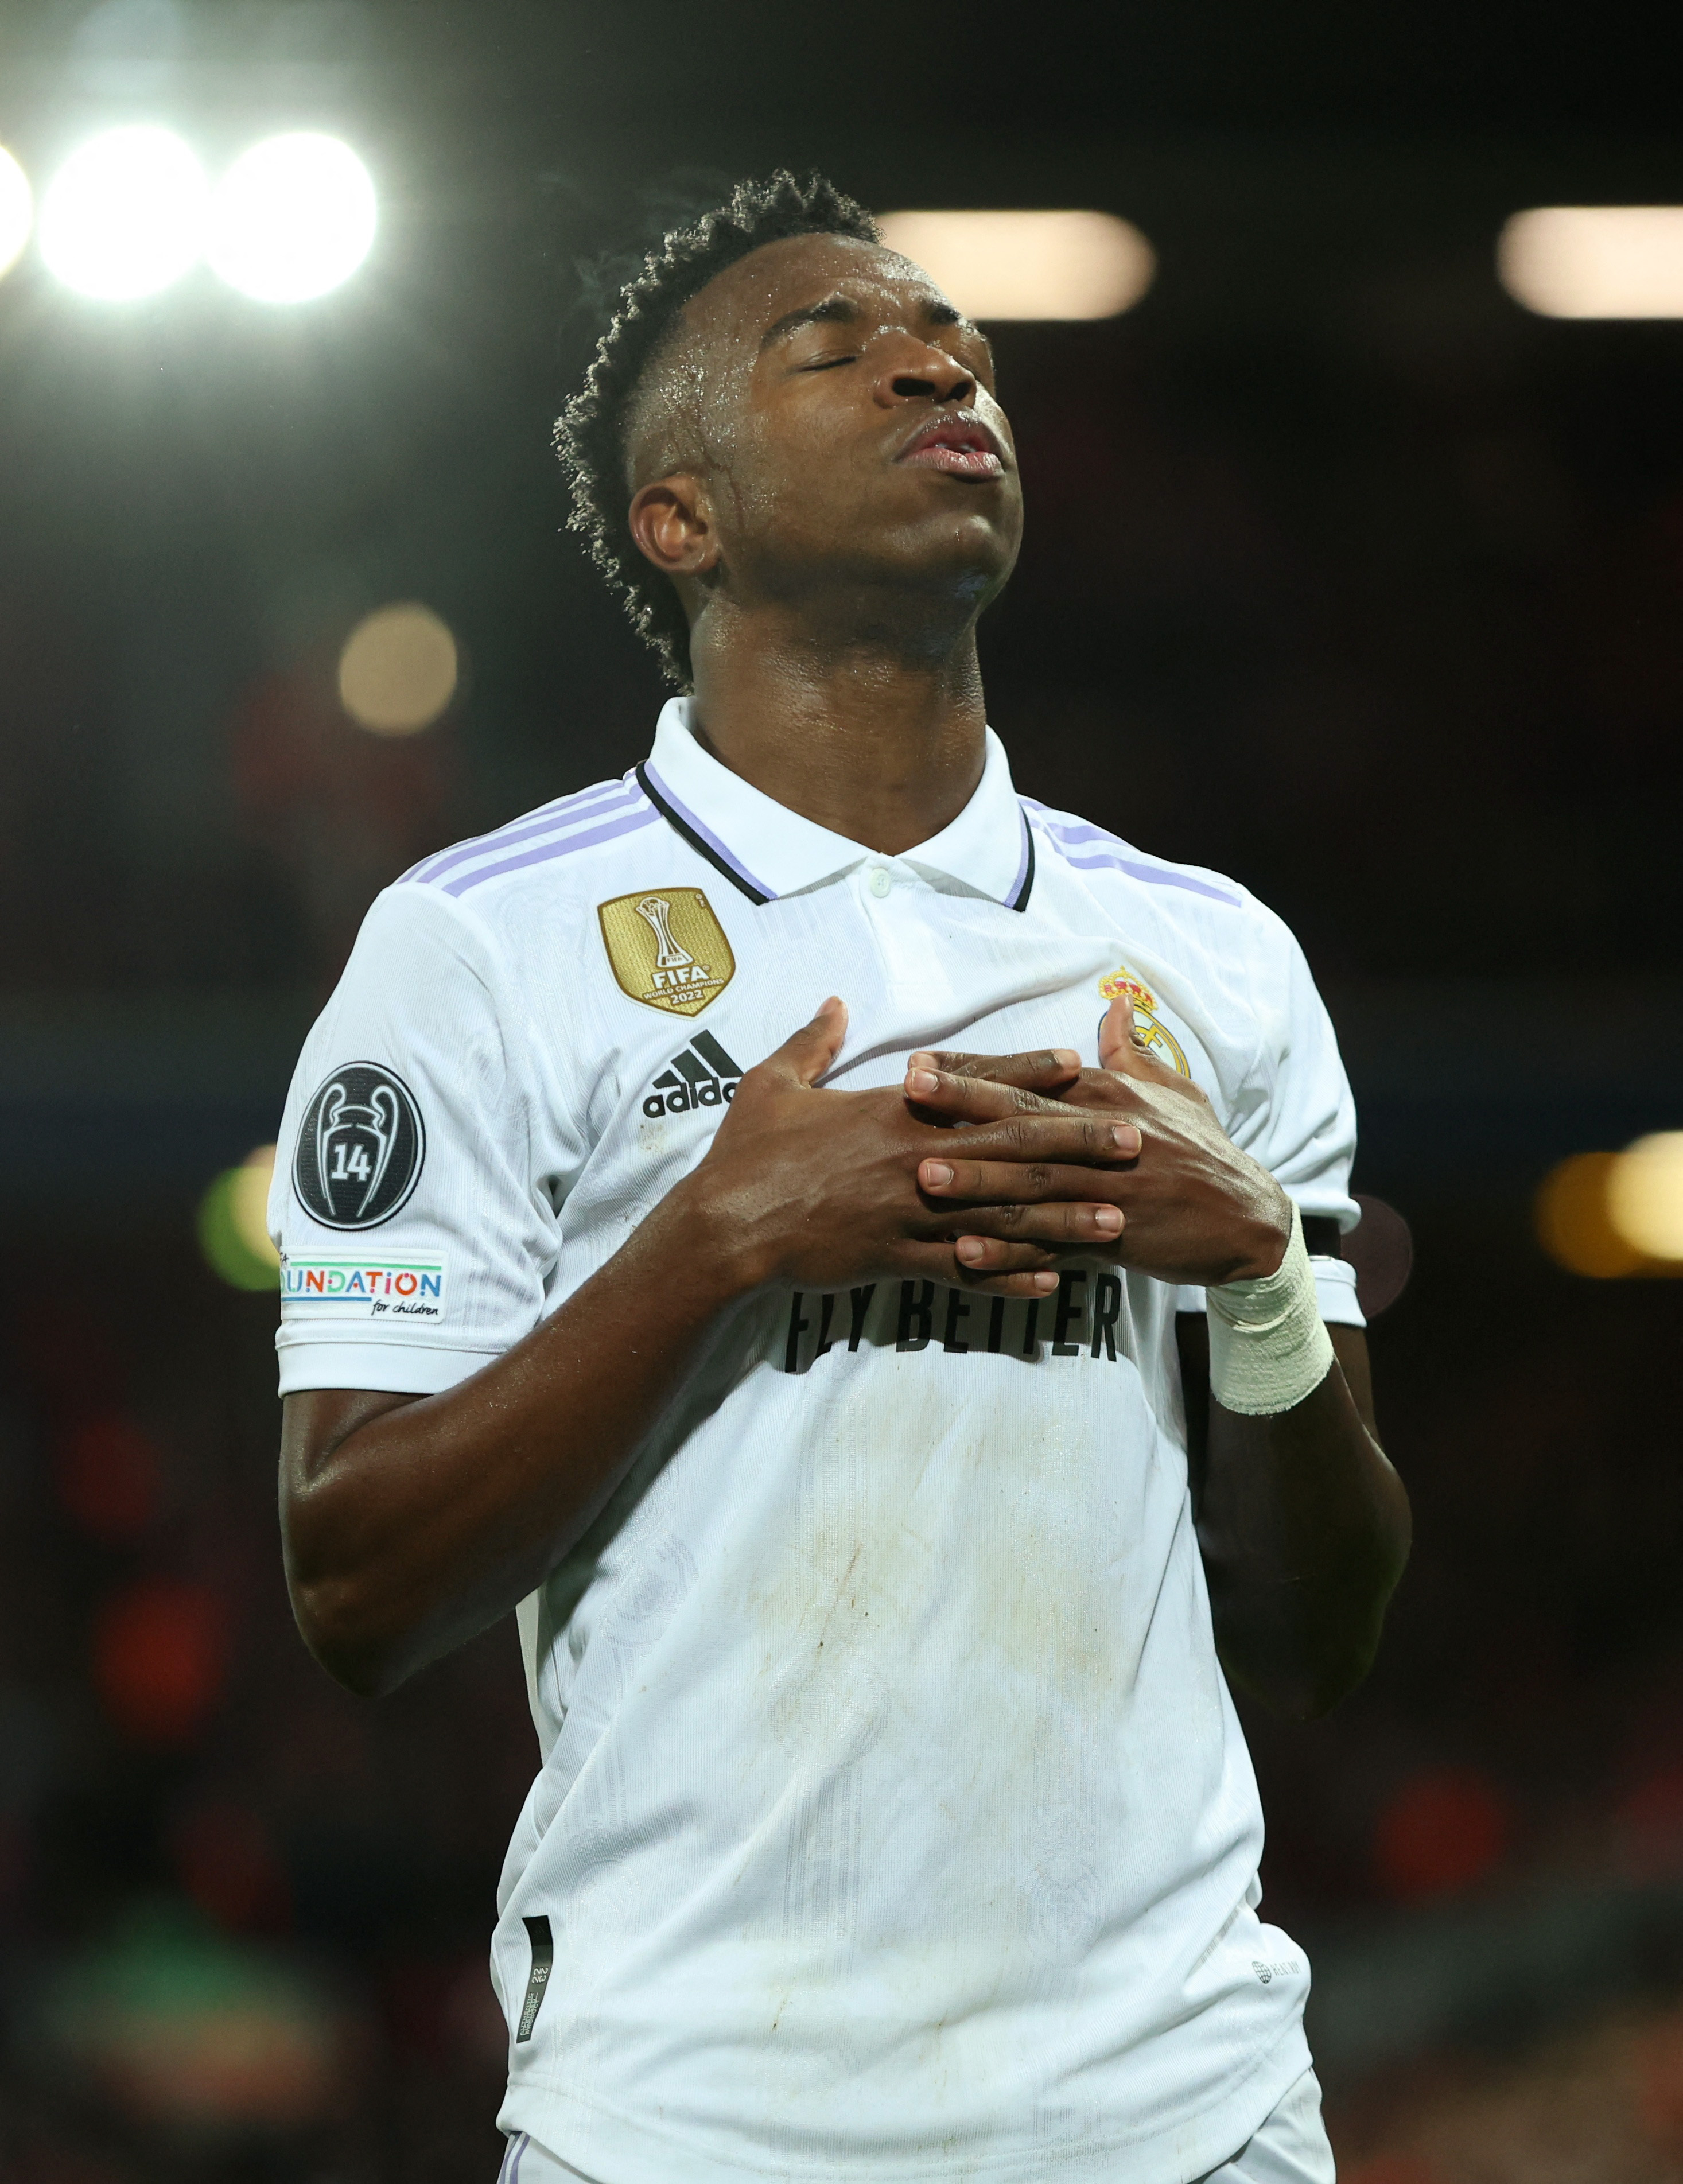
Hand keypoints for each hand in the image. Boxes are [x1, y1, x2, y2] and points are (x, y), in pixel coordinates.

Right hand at [677, 998, 1142, 1297]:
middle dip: (1078, 1144)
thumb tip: (832, 1002)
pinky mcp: (897, 1258)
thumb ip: (810, 1041)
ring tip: (1116, 1222)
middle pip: (1011, 1146)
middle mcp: (914, 1157)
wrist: (725, 1226)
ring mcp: (911, 1212)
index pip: (973, 1084)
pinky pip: (966, 1270)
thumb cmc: (747, 1153)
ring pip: (1002, 1213)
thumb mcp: (772, 1084)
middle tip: (1135, 1142)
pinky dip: (1010, 1277)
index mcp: (892, 1109)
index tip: (1076, 1065)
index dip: (1027, 1072)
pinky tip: (1054, 1283)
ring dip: (1064, 1218)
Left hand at [900, 997, 1291, 1288]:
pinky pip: (1054, 1244)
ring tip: (923, 1178)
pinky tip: (967, 1255)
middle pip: (1025, 1119)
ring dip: (977, 1182)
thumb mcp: (1173, 1093)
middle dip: (964, 1107)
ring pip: (1034, 1183)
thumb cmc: (1203, 1152)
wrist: (1250, 1218)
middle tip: (906, 1096)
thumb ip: (1132, 1055)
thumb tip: (1114, 1008)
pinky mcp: (1117, 1238)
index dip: (975, 1070)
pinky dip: (1011, 1252)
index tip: (921, 1064)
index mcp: (1110, 1098)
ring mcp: (1110, 1189)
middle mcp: (1106, 1137)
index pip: (1031, 1076)